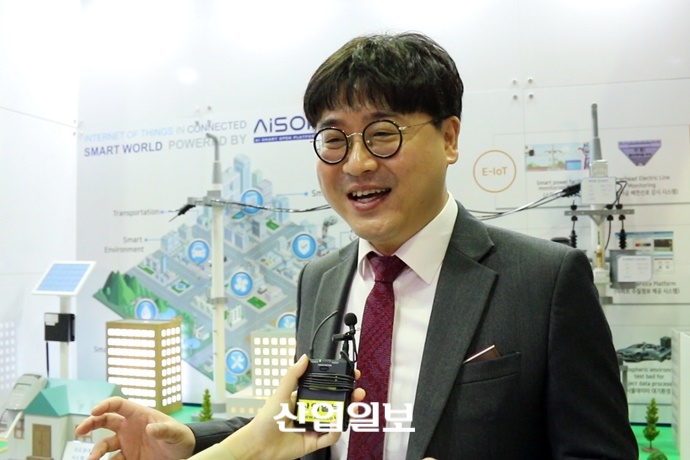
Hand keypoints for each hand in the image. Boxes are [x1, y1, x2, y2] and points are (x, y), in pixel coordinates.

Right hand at [75, 396, 194, 459]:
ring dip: (95, 452)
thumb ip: (164, 430)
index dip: (105, 405)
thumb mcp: (175, 433)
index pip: (118, 405)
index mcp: (138, 415)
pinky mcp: (128, 458)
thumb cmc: (180, 437)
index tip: (94, 411)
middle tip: (79, 431)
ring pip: (104, 445)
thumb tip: (151, 429)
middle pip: (104, 422)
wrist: (183, 454)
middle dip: (90, 424)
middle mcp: (129, 428)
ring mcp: (127, 443)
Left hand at [189, 354, 364, 459]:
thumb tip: (304, 358)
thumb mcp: (280, 393)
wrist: (258, 445)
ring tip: (350, 408)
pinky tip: (334, 424)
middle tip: (358, 394)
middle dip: (350, 398)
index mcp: (305, 399)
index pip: (327, 389)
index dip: (341, 383)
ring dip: (346, 414)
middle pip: (336, 404)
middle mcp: (311, 412)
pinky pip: (330, 437)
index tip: (352, 377)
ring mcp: (314, 427)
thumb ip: (293, 376)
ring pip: (336, 420)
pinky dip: (335, 431)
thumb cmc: (265, 420)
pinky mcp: (314, 443)